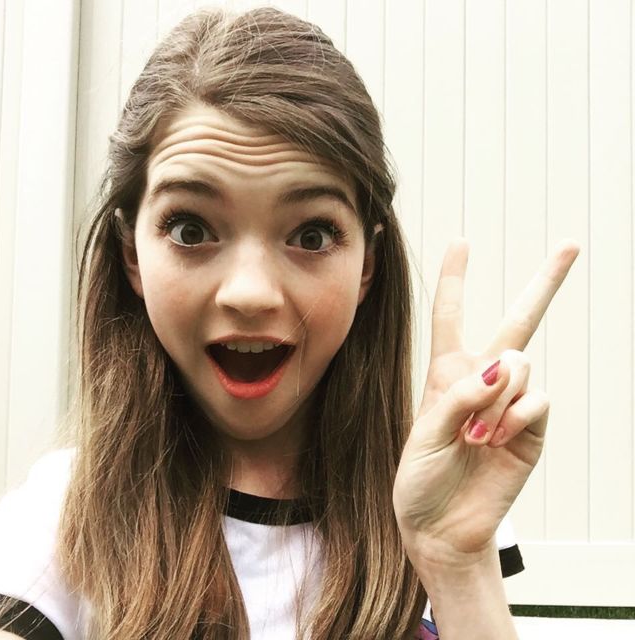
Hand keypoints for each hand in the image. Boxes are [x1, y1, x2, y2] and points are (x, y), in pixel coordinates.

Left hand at [393, 237, 579, 563]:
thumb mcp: (424, 432)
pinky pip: (538, 399)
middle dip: (544, 283)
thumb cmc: (421, 479)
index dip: (456, 278)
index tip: (461, 241)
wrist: (441, 527)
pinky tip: (496, 439)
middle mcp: (482, 380)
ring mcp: (511, 403)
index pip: (450, 316)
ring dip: (496, 399)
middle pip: (519, 321)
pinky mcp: (532, 428)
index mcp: (446, 374)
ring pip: (521, 364)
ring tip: (475, 437)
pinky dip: (515, 416)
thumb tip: (503, 368)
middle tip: (571, 246)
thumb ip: (460, 396)